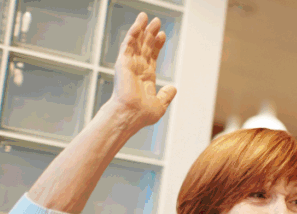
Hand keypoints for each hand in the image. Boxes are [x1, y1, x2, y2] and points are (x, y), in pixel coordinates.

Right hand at [109, 12, 176, 129]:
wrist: (131, 115)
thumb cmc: (142, 115)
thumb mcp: (160, 104)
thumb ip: (166, 95)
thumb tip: (173, 88)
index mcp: (145, 77)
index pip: (151, 57)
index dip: (156, 45)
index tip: (162, 35)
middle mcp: (137, 69)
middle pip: (144, 47)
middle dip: (150, 34)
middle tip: (157, 21)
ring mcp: (129, 65)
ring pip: (136, 42)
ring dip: (141, 29)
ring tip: (146, 16)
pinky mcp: (123, 62)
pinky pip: (128, 44)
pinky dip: (133, 34)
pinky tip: (138, 24)